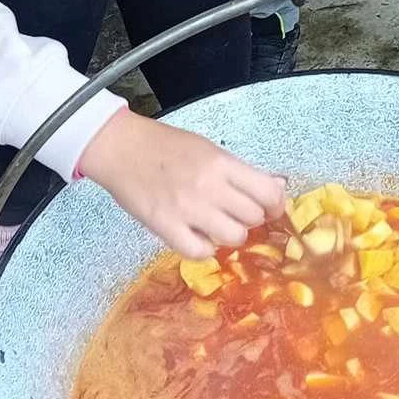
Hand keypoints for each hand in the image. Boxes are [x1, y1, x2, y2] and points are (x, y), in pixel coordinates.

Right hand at [80, 109, 286, 256]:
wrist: (121, 148)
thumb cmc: (166, 146)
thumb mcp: (209, 149)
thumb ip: (240, 172)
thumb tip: (277, 187)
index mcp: (222, 163)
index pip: (268, 193)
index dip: (275, 205)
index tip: (269, 208)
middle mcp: (209, 186)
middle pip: (253, 217)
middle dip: (250, 219)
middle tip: (236, 214)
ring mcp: (187, 208)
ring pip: (233, 237)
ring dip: (230, 235)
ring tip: (217, 226)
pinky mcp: (166, 226)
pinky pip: (200, 252)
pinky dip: (204, 249)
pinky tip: (198, 237)